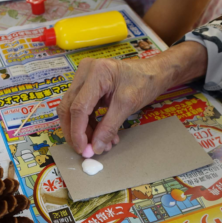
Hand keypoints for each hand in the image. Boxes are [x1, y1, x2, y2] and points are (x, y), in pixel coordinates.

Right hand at [58, 42, 207, 154]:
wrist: (153, 72)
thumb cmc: (143, 83)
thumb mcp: (127, 106)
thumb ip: (109, 127)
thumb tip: (95, 148)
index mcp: (95, 73)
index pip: (78, 107)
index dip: (77, 132)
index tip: (83, 150)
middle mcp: (84, 72)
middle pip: (68, 108)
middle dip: (75, 132)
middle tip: (84, 150)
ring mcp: (83, 78)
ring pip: (71, 109)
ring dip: (82, 130)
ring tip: (98, 144)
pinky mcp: (85, 85)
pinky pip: (80, 108)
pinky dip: (88, 124)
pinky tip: (100, 135)